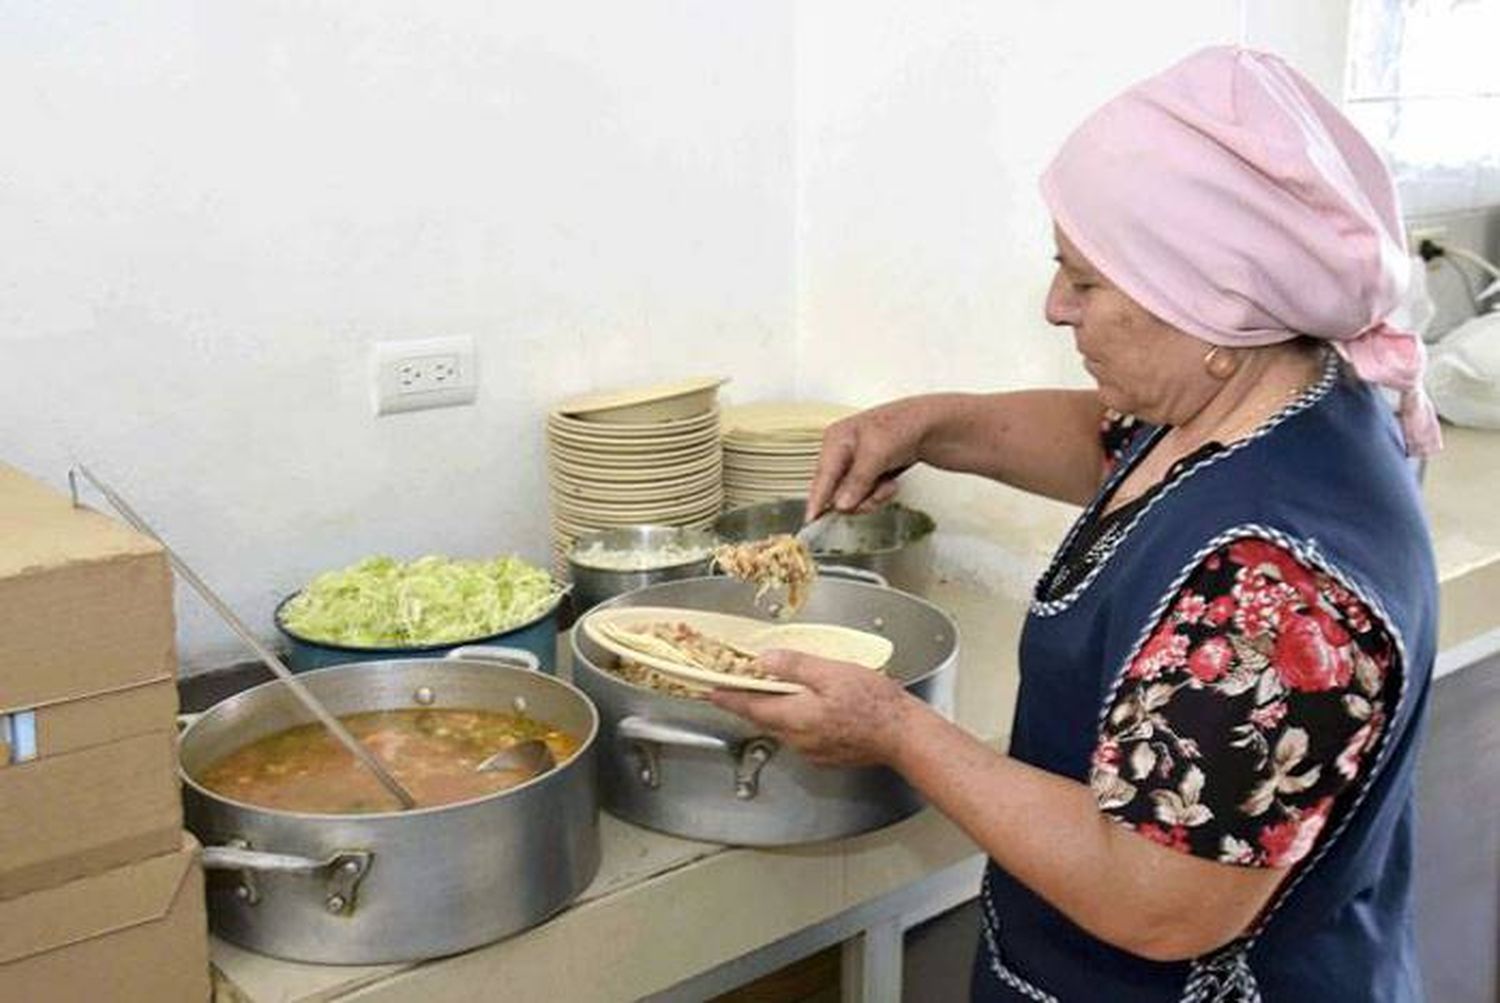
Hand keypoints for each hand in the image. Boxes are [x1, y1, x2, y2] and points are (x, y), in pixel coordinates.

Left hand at [708, 650, 919, 766]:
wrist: (903, 735)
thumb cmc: (874, 704)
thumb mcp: (832, 673)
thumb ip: (796, 667)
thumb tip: (765, 661)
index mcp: (795, 716)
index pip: (750, 707)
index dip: (728, 698)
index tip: (711, 692)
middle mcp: (798, 739)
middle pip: (764, 718)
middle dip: (750, 702)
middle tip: (740, 685)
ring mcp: (812, 750)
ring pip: (783, 728)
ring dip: (775, 711)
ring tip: (777, 691)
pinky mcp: (826, 755)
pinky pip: (801, 736)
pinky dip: (796, 721)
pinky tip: (809, 707)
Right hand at [804, 401, 925, 521]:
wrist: (938, 425)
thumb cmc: (906, 425)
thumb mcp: (877, 451)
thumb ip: (857, 480)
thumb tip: (840, 505)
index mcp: (836, 440)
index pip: (822, 476)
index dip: (817, 500)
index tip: (811, 521)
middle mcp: (842, 452)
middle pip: (836, 492)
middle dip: (859, 497)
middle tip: (878, 492)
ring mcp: (857, 465)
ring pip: (852, 498)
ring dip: (873, 497)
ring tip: (889, 485)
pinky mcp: (872, 474)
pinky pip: (866, 496)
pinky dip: (880, 495)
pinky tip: (892, 484)